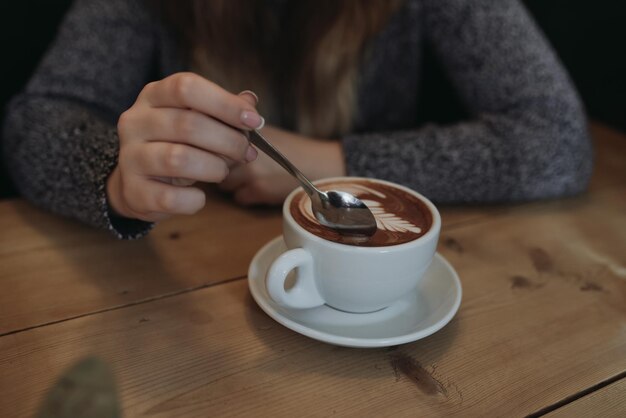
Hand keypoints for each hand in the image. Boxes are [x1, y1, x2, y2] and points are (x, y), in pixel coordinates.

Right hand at [107, 73, 263, 221]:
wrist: (138, 183)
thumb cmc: (176, 145)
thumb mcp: (197, 120)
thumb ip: (223, 110)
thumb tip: (249, 102)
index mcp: (153, 96)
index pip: (186, 88)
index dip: (225, 103)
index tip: (254, 121)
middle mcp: (135, 122)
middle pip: (188, 124)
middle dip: (229, 141)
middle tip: (246, 153)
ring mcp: (130, 158)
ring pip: (178, 159)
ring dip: (214, 168)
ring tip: (222, 172)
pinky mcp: (134, 192)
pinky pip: (171, 198)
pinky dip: (194, 200)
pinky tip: (200, 196)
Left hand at [219, 125, 346, 204]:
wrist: (318, 164)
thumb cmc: (290, 148)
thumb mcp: (264, 130)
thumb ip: (238, 124)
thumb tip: (213, 114)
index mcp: (247, 128)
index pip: (213, 138)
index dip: (213, 145)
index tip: (220, 149)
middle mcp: (246, 147)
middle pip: (214, 160)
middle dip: (221, 164)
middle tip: (236, 164)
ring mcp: (251, 170)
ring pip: (223, 181)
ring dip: (232, 181)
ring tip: (249, 176)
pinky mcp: (258, 190)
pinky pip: (238, 197)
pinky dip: (246, 195)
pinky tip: (259, 187)